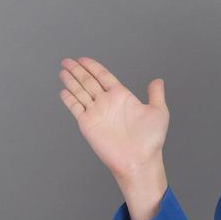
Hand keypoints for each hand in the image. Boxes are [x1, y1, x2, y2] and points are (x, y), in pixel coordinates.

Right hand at [58, 57, 169, 180]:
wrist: (139, 160)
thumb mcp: (158, 112)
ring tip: (62, 70)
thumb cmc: (150, 140)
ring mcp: (96, 113)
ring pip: (80, 91)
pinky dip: (69, 99)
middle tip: (66, 61)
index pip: (103, 76)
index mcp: (122, 96)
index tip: (83, 59)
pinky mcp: (88, 124)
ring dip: (71, 81)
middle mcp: (107, 103)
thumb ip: (156, 95)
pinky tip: (63, 90)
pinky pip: (75, 107)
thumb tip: (158, 81)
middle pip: (88, 81)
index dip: (93, 67)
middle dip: (77, 70)